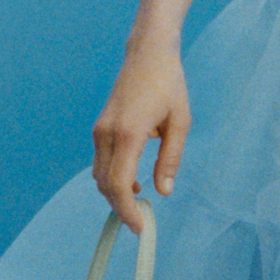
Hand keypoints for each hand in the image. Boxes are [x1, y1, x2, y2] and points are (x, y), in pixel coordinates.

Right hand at [92, 39, 190, 233]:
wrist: (147, 53)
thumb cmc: (169, 84)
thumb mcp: (180, 122)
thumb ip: (170, 159)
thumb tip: (163, 191)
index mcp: (128, 133)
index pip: (118, 183)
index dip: (126, 209)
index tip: (139, 226)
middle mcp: (107, 133)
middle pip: (105, 184)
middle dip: (120, 207)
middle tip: (140, 222)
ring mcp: (100, 129)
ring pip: (99, 175)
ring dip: (115, 193)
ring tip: (138, 203)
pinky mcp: (100, 127)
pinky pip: (101, 162)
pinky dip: (112, 177)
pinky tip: (132, 181)